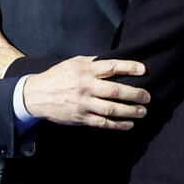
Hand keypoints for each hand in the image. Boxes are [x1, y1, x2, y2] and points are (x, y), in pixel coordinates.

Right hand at [22, 55, 149, 128]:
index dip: (129, 67)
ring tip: (142, 112)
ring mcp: (84, 103)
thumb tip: (112, 59)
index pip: (111, 66)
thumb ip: (92, 62)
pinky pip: (103, 122)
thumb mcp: (73, 63)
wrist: (36, 95)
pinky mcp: (81, 117)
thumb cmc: (57, 77)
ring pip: (112, 108)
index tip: (143, 69)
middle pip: (115, 90)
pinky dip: (117, 124)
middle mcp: (86, 86)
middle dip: (135, 94)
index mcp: (85, 70)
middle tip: (148, 97)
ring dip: (130, 111)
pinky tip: (128, 124)